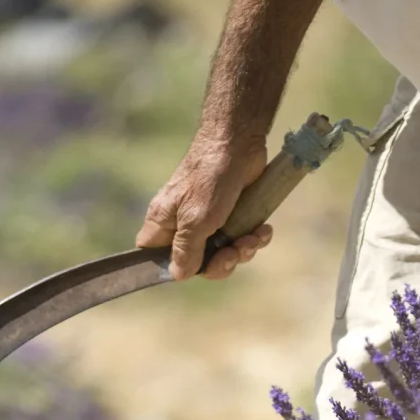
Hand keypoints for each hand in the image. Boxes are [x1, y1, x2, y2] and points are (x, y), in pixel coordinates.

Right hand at [136, 136, 272, 280]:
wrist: (239, 144)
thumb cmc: (210, 179)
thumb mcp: (196, 220)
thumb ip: (187, 250)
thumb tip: (178, 275)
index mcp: (164, 223)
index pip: (155, 256)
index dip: (173, 267)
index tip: (196, 268)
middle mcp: (183, 223)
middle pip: (197, 262)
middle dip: (221, 263)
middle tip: (233, 252)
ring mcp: (209, 220)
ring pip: (224, 254)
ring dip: (243, 251)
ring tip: (253, 237)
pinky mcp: (233, 215)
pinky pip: (241, 240)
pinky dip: (254, 238)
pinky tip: (263, 230)